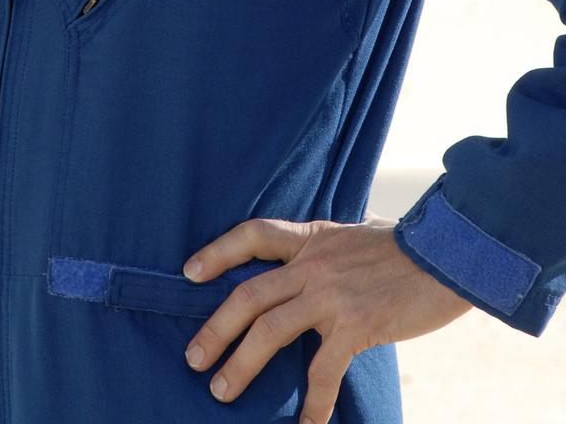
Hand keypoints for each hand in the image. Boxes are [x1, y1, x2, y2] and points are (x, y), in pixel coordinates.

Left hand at [182, 217, 471, 422]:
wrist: (448, 254)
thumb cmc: (404, 247)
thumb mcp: (353, 236)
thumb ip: (325, 249)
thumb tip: (308, 260)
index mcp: (311, 238)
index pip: (252, 235)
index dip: (217, 252)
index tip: (188, 273)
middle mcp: (313, 263)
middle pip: (249, 295)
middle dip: (215, 328)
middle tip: (193, 358)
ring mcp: (332, 294)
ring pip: (271, 329)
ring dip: (242, 364)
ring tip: (221, 391)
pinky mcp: (357, 325)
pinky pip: (323, 369)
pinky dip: (313, 401)